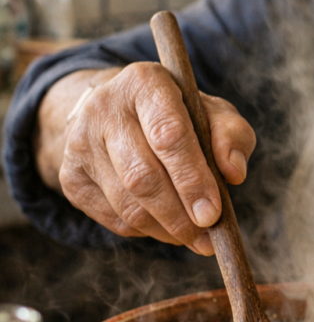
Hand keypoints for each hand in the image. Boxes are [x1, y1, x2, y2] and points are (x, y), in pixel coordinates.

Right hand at [34, 63, 255, 254]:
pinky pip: (114, 219)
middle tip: (207, 238)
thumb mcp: (213, 113)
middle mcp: (104, 108)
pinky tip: (167, 226)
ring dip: (166, 230)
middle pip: (143, 176)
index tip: (212, 213)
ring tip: (195, 238)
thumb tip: (234, 172)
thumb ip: (232, 136)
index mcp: (145, 82)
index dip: (192, 179)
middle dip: (179, 215)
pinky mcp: (71, 177)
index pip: (169, 135)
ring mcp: (79, 143)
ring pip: (127, 204)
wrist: (120, 114)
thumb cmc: (180, 115)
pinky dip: (147, 231)